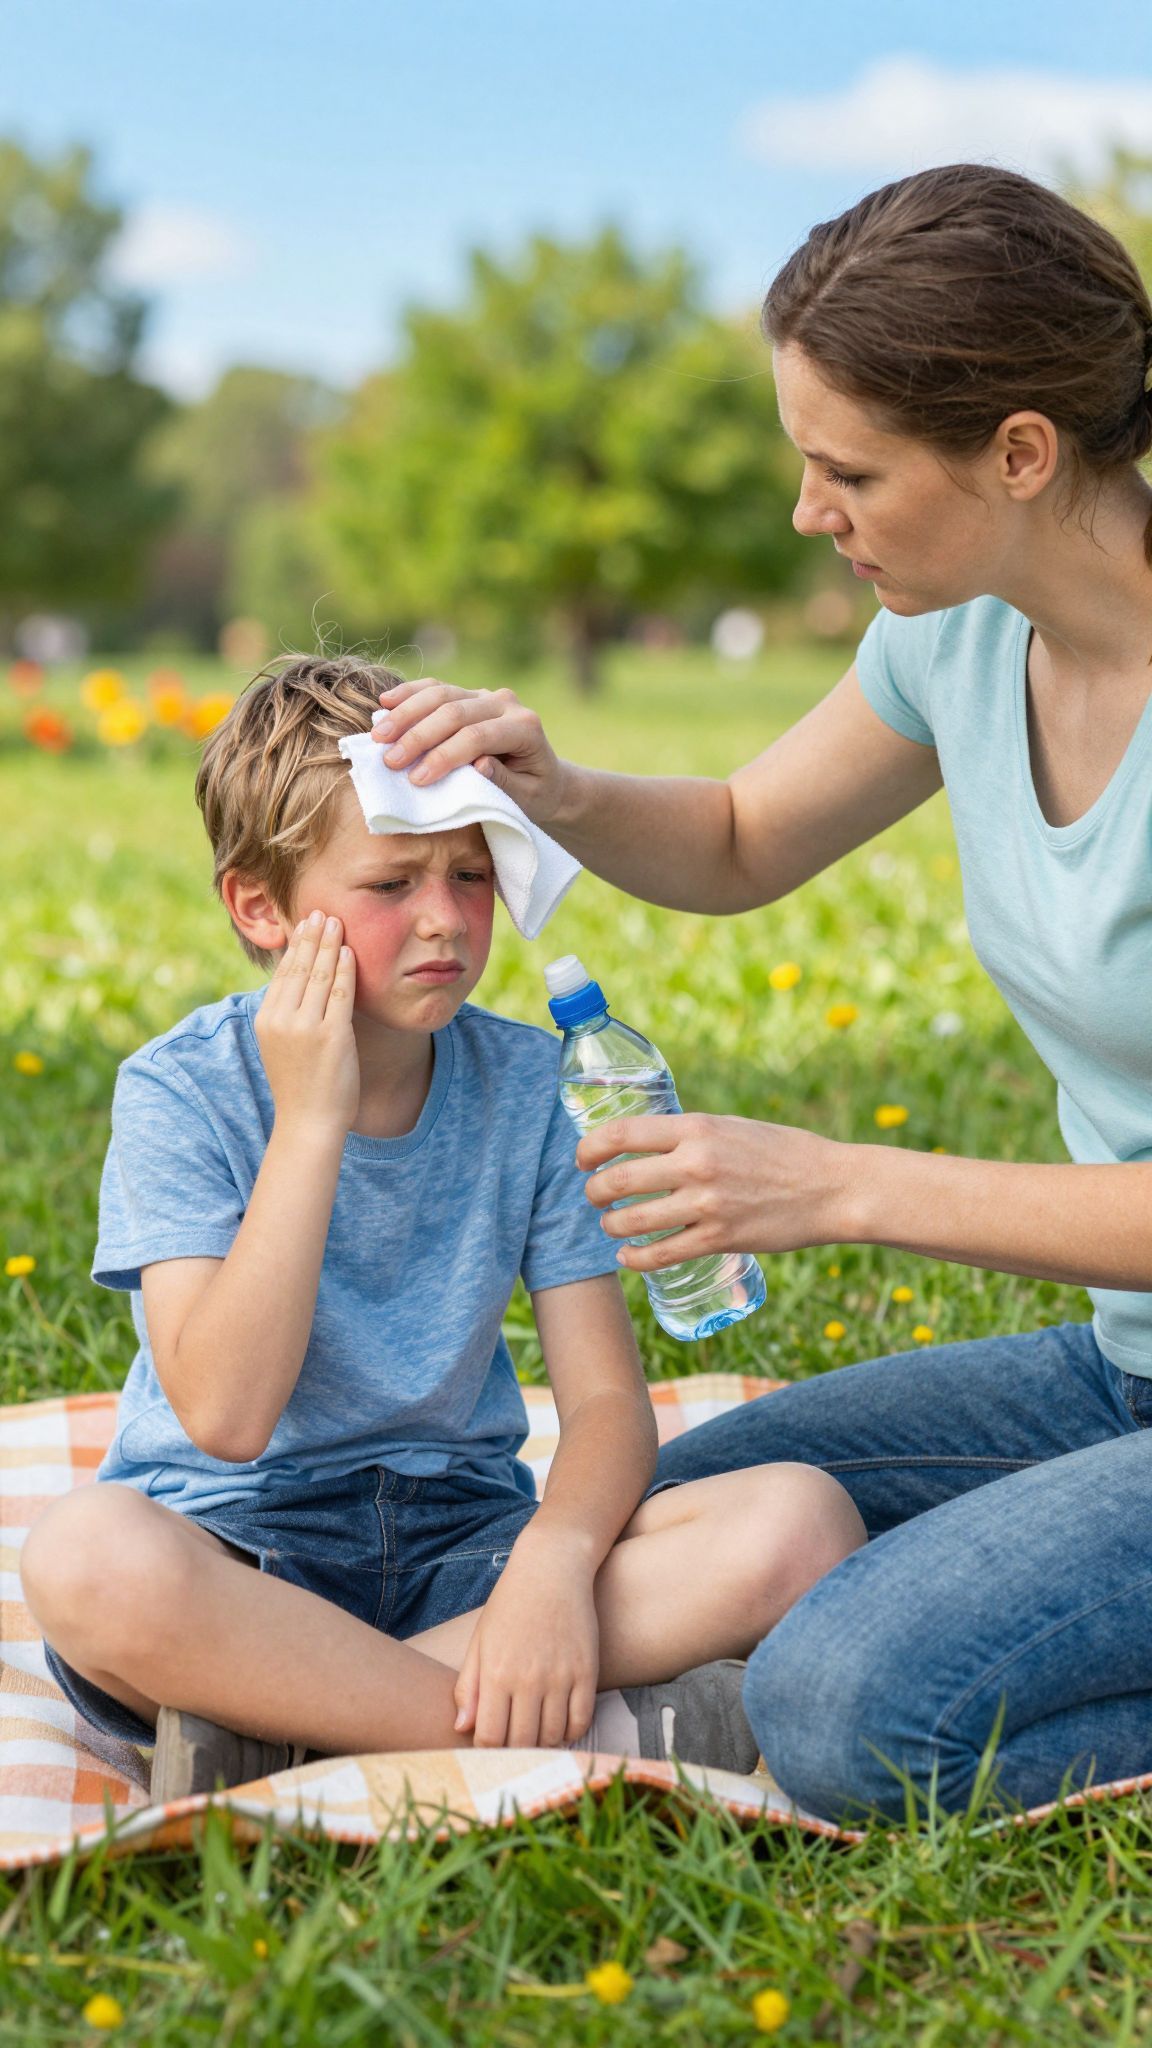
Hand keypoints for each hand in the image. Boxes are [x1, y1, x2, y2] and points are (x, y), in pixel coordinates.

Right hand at [253, 911, 359, 1137]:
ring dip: (329, 945)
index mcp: (266, 1020)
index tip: (304, 924)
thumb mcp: (281, 1045)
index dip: (295, 946)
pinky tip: (350, 952)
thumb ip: (287, 1015)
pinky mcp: (332, 1036)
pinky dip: (345, 969)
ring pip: (319, 975)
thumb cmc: (300, 1086)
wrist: (308, 1122)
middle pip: (299, 968)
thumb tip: (298, 983)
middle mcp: (282, 1020)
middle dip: (311, 936)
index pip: (283, 974)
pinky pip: (341, 993)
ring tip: (336, 922)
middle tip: (321, 912)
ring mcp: (306, 1027)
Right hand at [369, 676, 569, 822]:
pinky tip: (385, 703)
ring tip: (379, 736)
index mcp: (524, 727)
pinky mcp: (468, 694)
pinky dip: (409, 694)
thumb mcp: (526, 797)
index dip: (444, 756)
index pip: (478, 736)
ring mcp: (486, 695)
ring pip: (441, 693)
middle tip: (390, 760)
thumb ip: (504, 782)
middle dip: (419, 736)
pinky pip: (435, 687)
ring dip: (406, 714)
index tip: (417, 779)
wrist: (543, 775)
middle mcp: (505, 703)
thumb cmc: (533, 793)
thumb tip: (478, 764)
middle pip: (455, 711)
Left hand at [453, 1537, 599, 1747]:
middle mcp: (529, 1679)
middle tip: (512, 1748)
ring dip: (542, 1745)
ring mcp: (561, 1676)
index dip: (487, 1752)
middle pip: (522, 1743)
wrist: (551, 1567)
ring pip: (552, 1737)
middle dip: (514, 1753)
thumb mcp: (481, 1641)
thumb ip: (469, 1686)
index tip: (489, 1748)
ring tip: (535, 1736)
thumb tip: (461, 1727)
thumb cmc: (509, 1605)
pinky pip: (581, 1721)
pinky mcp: (587, 1671)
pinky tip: (559, 1726)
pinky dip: (570, 1733)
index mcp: (496, 1673)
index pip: (490, 1737)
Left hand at [578, 1112, 860, 1268]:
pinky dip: (635, 1259)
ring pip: (632, 1221)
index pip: (622, 1133)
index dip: (590, 1148)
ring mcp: (707, 1204)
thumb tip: (647, 1145)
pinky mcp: (719, 1239)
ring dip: (612, 1226)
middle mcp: (696, 1163)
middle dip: (596, 1192)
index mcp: (697, 1127)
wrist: (832, 1187)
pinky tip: (630, 1258)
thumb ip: (691, 1135)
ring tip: (612, 1226)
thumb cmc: (783, 1153)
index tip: (583, 1159)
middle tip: (595, 1197)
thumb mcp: (732, 1127)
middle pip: (618, 1180)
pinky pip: (660, 1254)